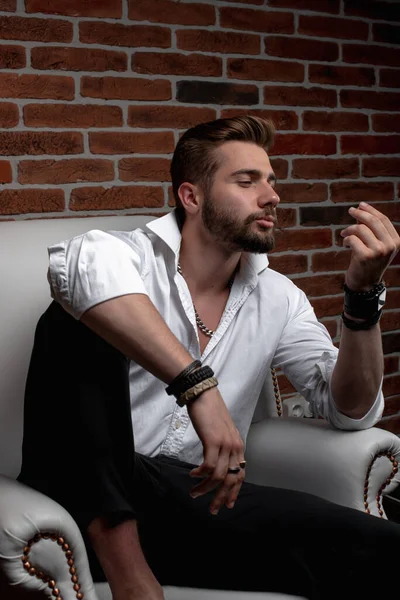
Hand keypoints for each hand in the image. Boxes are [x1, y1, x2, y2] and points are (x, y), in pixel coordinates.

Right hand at [186, 386, 244, 515]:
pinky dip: (200, 475)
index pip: (241, 474)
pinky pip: (209, 467)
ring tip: (194, 493)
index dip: (234, 491)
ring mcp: (225, 444)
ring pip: (219, 477)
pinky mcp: (213, 441)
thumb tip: (215, 463)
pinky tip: (192, 475)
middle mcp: (235, 447)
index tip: (227, 504)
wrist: (203, 394)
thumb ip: (221, 447)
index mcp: (238, 446)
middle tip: (213, 510)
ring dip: (206, 488)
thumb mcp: (220, 432)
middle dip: (221, 498)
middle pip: (232, 480)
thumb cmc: (209, 412)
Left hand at [340, 202, 398, 291]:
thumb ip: (371, 229)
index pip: (383, 220)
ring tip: (344, 234)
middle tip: (350, 210)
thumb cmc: (368, 262)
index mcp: (396, 241)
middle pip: (373, 221)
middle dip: (359, 213)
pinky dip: (345, 240)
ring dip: (349, 230)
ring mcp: (378, 251)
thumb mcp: (375, 245)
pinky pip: (352, 238)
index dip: (371, 210)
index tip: (360, 205)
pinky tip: (345, 245)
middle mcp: (389, 246)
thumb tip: (361, 210)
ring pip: (360, 229)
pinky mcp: (364, 256)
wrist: (365, 284)